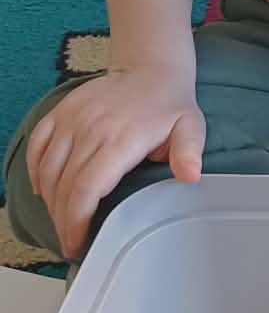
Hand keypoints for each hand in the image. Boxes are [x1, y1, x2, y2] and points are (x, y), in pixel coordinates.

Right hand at [26, 67, 204, 259]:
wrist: (149, 68)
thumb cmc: (170, 105)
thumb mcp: (190, 128)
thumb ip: (188, 153)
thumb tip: (190, 176)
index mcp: (120, 140)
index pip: (87, 188)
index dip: (77, 220)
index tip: (78, 244)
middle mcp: (90, 130)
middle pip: (65, 186)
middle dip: (63, 221)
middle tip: (69, 243)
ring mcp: (72, 119)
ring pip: (48, 170)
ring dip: (50, 202)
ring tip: (61, 223)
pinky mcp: (61, 112)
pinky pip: (37, 146)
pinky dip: (35, 172)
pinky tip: (44, 192)